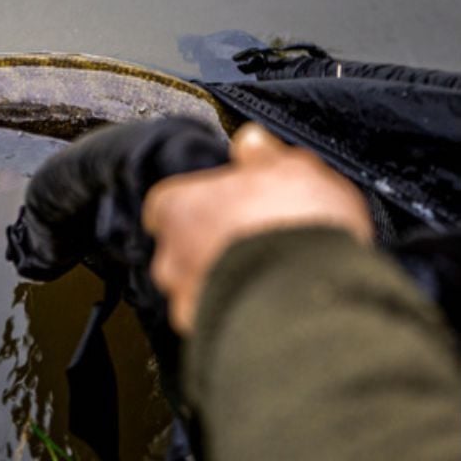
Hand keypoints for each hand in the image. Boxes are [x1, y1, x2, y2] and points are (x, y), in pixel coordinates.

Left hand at [142, 123, 373, 334]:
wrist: (315, 298)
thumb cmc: (297, 229)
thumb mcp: (293, 169)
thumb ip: (266, 156)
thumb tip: (253, 141)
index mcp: (178, 204)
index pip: (167, 203)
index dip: (198, 205)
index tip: (223, 206)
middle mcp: (170, 255)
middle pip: (178, 250)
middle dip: (209, 250)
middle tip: (253, 244)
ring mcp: (186, 301)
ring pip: (196, 292)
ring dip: (223, 287)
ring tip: (268, 283)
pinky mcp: (209, 338)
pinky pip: (219, 326)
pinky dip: (239, 321)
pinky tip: (270, 312)